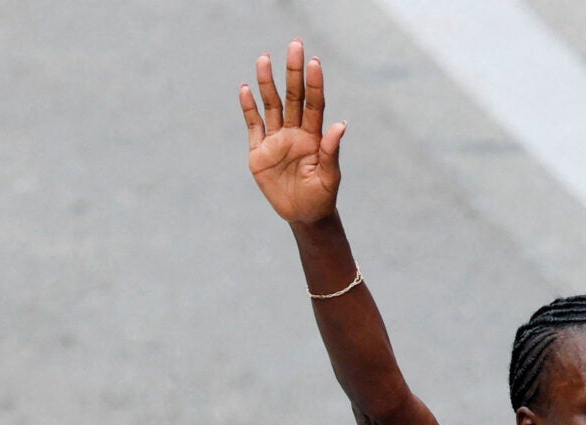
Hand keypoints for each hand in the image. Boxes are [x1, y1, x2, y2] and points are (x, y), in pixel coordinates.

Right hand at [239, 40, 345, 225]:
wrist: (304, 217)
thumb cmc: (321, 197)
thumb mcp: (330, 178)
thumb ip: (331, 152)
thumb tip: (340, 126)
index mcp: (313, 137)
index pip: (314, 104)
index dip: (314, 84)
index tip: (314, 63)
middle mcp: (294, 132)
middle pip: (293, 97)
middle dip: (293, 72)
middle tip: (295, 45)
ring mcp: (276, 140)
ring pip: (271, 105)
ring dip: (266, 83)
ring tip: (264, 59)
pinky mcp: (259, 152)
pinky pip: (253, 125)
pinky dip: (248, 108)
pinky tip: (245, 90)